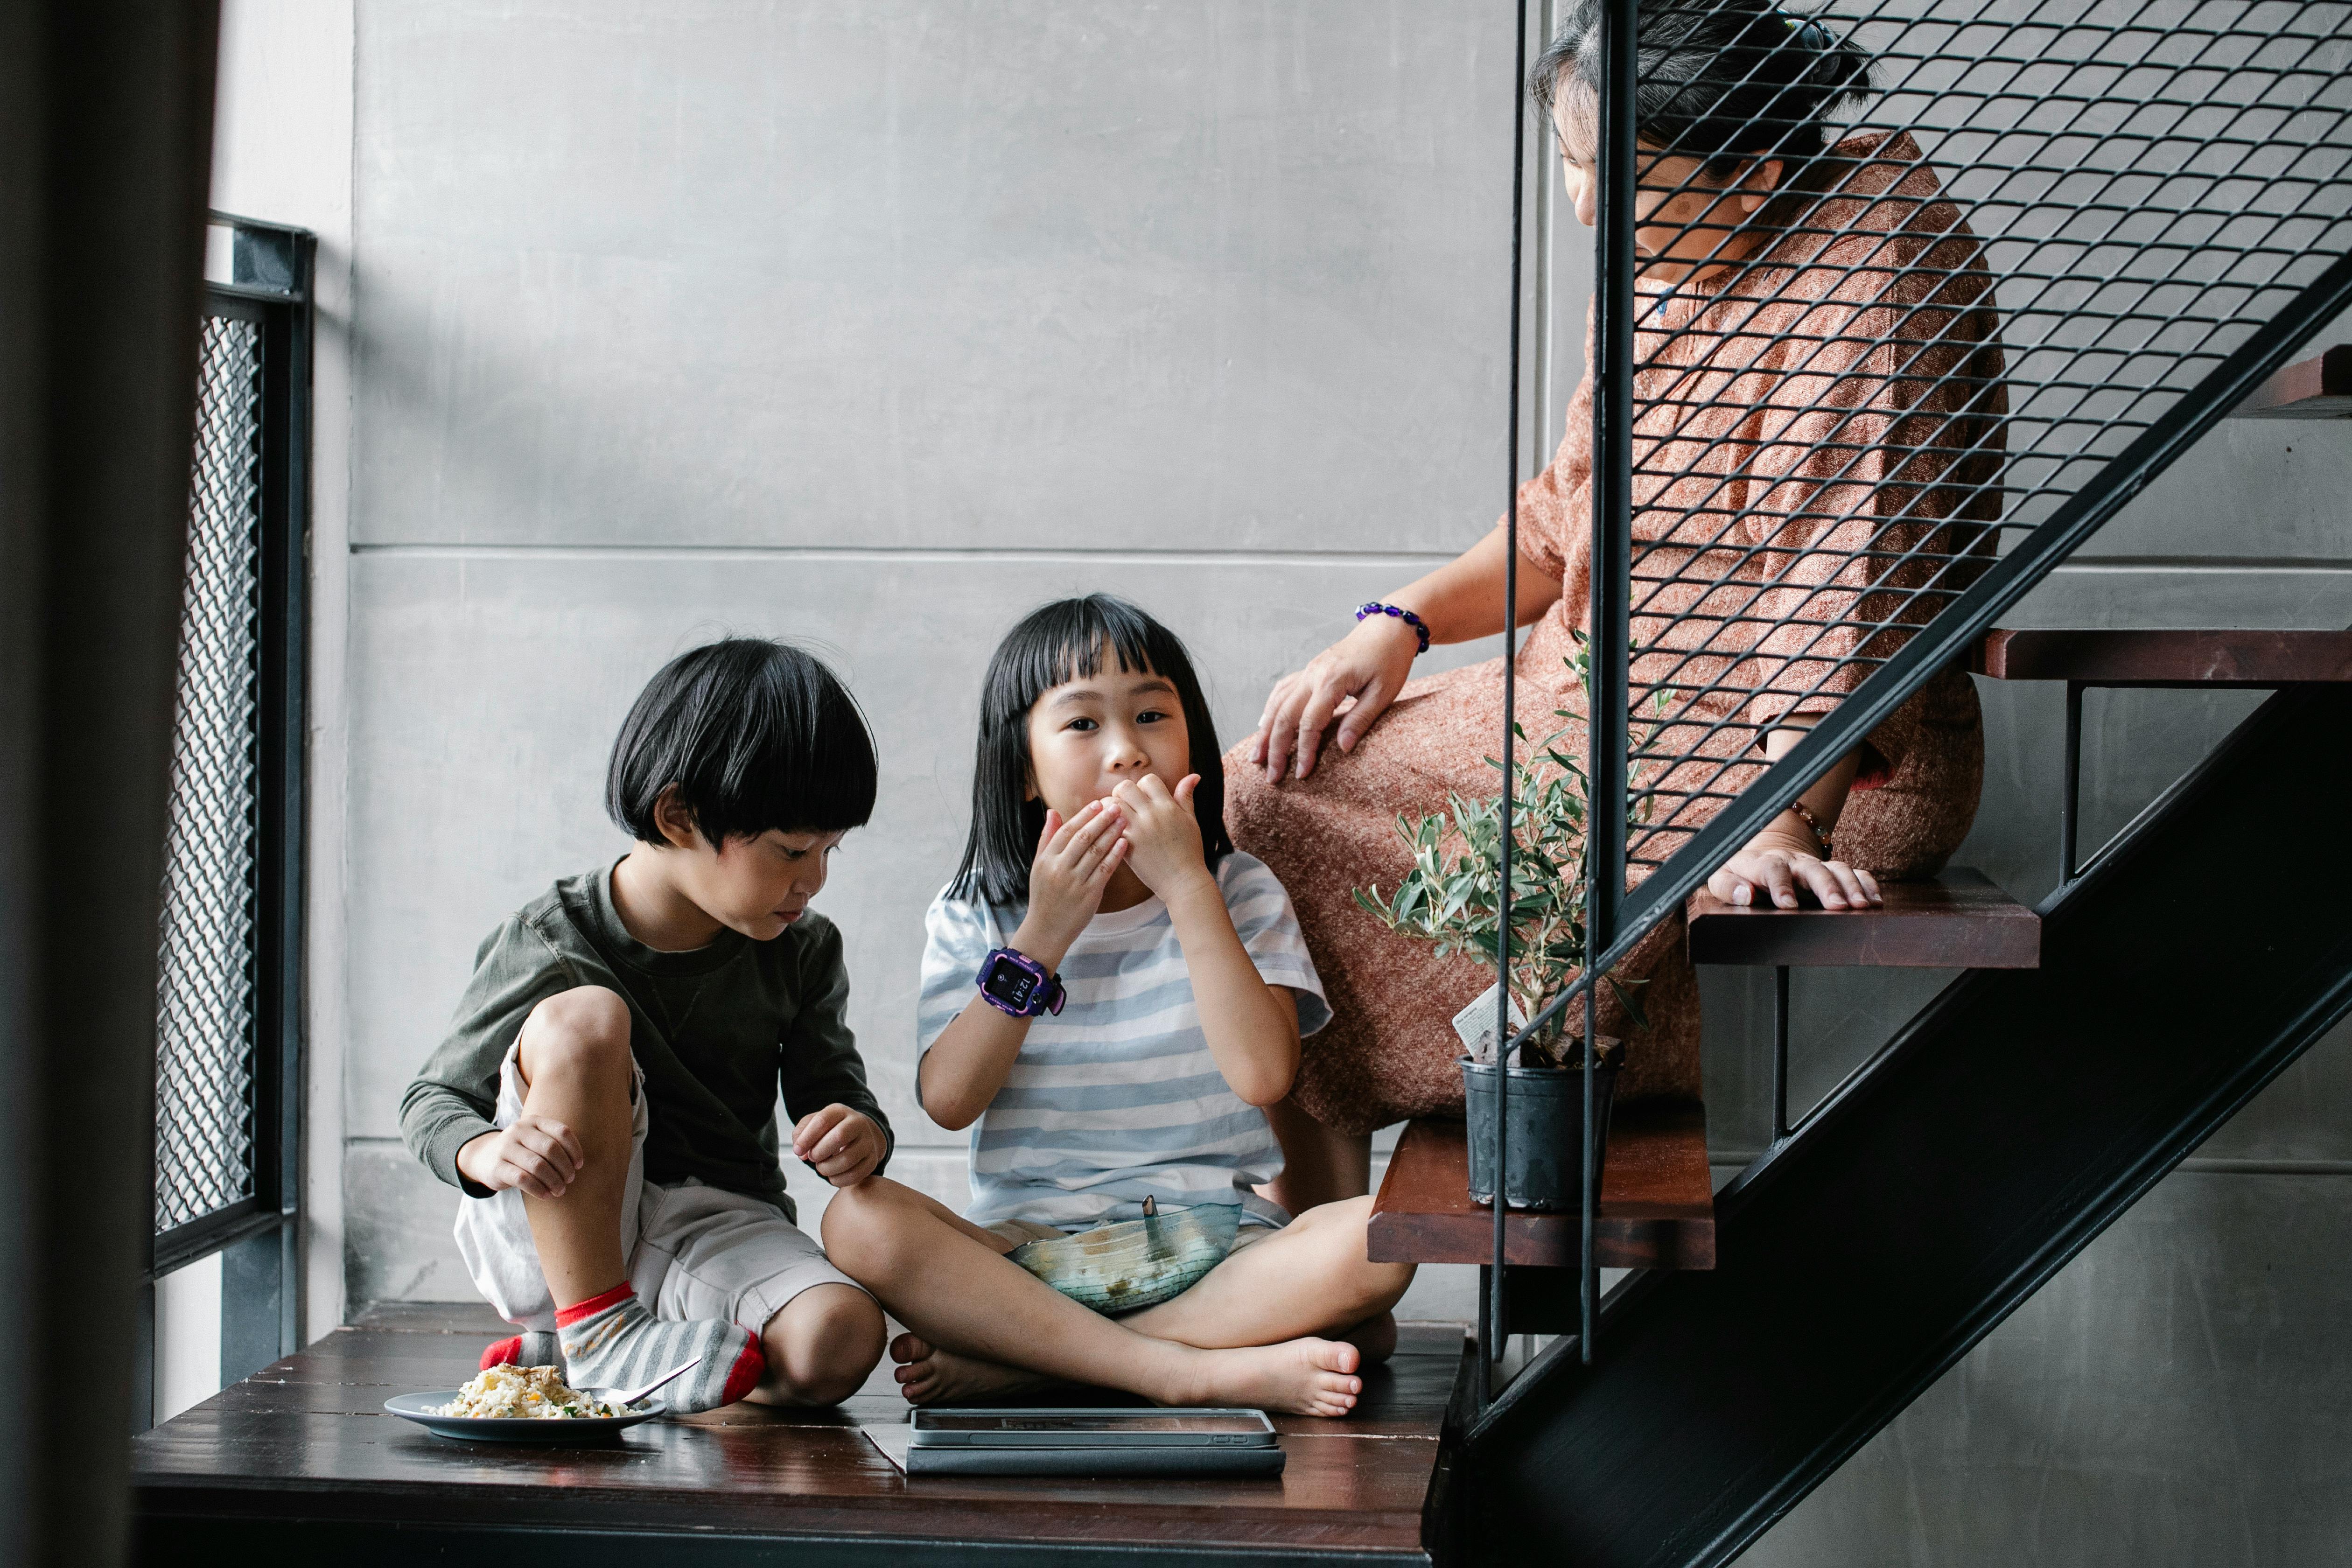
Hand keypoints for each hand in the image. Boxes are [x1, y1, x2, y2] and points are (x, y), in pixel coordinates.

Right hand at [456, 1114, 584, 1198]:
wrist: (483, 1157)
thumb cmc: (521, 1151)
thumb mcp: (536, 1140)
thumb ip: (554, 1144)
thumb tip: (577, 1165)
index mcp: (534, 1121)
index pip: (562, 1132)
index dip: (574, 1150)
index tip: (579, 1165)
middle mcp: (519, 1130)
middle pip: (551, 1148)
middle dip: (564, 1167)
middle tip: (570, 1180)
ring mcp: (505, 1147)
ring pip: (537, 1165)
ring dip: (553, 1181)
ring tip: (560, 1190)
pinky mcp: (497, 1167)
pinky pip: (523, 1179)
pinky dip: (538, 1189)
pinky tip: (546, 1195)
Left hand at [792, 1104, 886, 1186]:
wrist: (862, 1135)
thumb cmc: (832, 1130)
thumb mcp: (814, 1124)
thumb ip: (800, 1134)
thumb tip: (802, 1152)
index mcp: (840, 1111)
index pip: (822, 1121)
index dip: (807, 1138)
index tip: (798, 1150)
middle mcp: (858, 1123)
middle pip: (839, 1136)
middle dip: (819, 1152)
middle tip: (813, 1157)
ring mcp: (868, 1142)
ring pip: (847, 1159)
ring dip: (827, 1168)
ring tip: (822, 1166)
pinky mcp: (872, 1160)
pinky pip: (855, 1175)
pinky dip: (838, 1180)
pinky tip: (832, 1175)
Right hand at [1016, 798, 1127, 962]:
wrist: (1047, 929)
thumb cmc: (1044, 895)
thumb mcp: (1039, 866)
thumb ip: (1046, 838)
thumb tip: (1053, 811)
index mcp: (1046, 859)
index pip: (1066, 831)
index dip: (1083, 816)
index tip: (1098, 804)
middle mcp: (1059, 869)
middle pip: (1083, 838)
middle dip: (1101, 820)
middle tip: (1116, 806)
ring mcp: (1074, 882)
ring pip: (1096, 852)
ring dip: (1111, 834)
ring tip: (1124, 820)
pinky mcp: (1089, 895)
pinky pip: (1105, 870)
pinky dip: (1115, 855)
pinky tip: (1124, 843)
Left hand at [1108, 773, 1209, 898]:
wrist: (1183, 881)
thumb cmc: (1189, 851)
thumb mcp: (1191, 821)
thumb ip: (1186, 797)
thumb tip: (1194, 775)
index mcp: (1168, 806)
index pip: (1148, 780)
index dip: (1143, 786)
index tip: (1144, 798)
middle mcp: (1152, 814)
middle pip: (1125, 787)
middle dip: (1123, 793)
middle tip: (1126, 806)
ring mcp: (1138, 830)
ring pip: (1112, 804)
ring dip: (1112, 808)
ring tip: (1117, 817)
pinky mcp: (1127, 845)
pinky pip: (1110, 826)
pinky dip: (1108, 826)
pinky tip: (1112, 831)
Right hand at [1249, 613, 1419, 782]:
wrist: (1388, 628)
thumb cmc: (1389, 660)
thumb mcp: (1383, 693)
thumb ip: (1360, 720)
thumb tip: (1342, 750)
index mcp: (1331, 680)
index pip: (1309, 723)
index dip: (1303, 751)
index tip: (1302, 775)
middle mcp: (1313, 674)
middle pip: (1285, 715)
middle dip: (1275, 749)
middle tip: (1272, 777)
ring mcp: (1308, 670)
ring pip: (1277, 703)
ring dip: (1265, 732)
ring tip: (1256, 757)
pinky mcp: (1309, 669)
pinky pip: (1282, 690)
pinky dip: (1270, 709)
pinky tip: (1264, 726)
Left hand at [1708, 824, 1881, 910]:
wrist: (1763, 850)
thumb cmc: (1741, 871)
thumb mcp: (1721, 876)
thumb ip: (1727, 886)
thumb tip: (1744, 894)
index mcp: (1761, 863)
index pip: (1772, 869)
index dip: (1780, 885)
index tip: (1788, 905)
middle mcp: (1792, 861)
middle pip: (1812, 869)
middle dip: (1826, 886)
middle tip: (1838, 906)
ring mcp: (1814, 865)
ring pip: (1837, 869)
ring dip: (1851, 886)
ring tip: (1863, 906)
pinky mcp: (1830, 870)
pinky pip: (1854, 872)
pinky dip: (1867, 884)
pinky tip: (1876, 900)